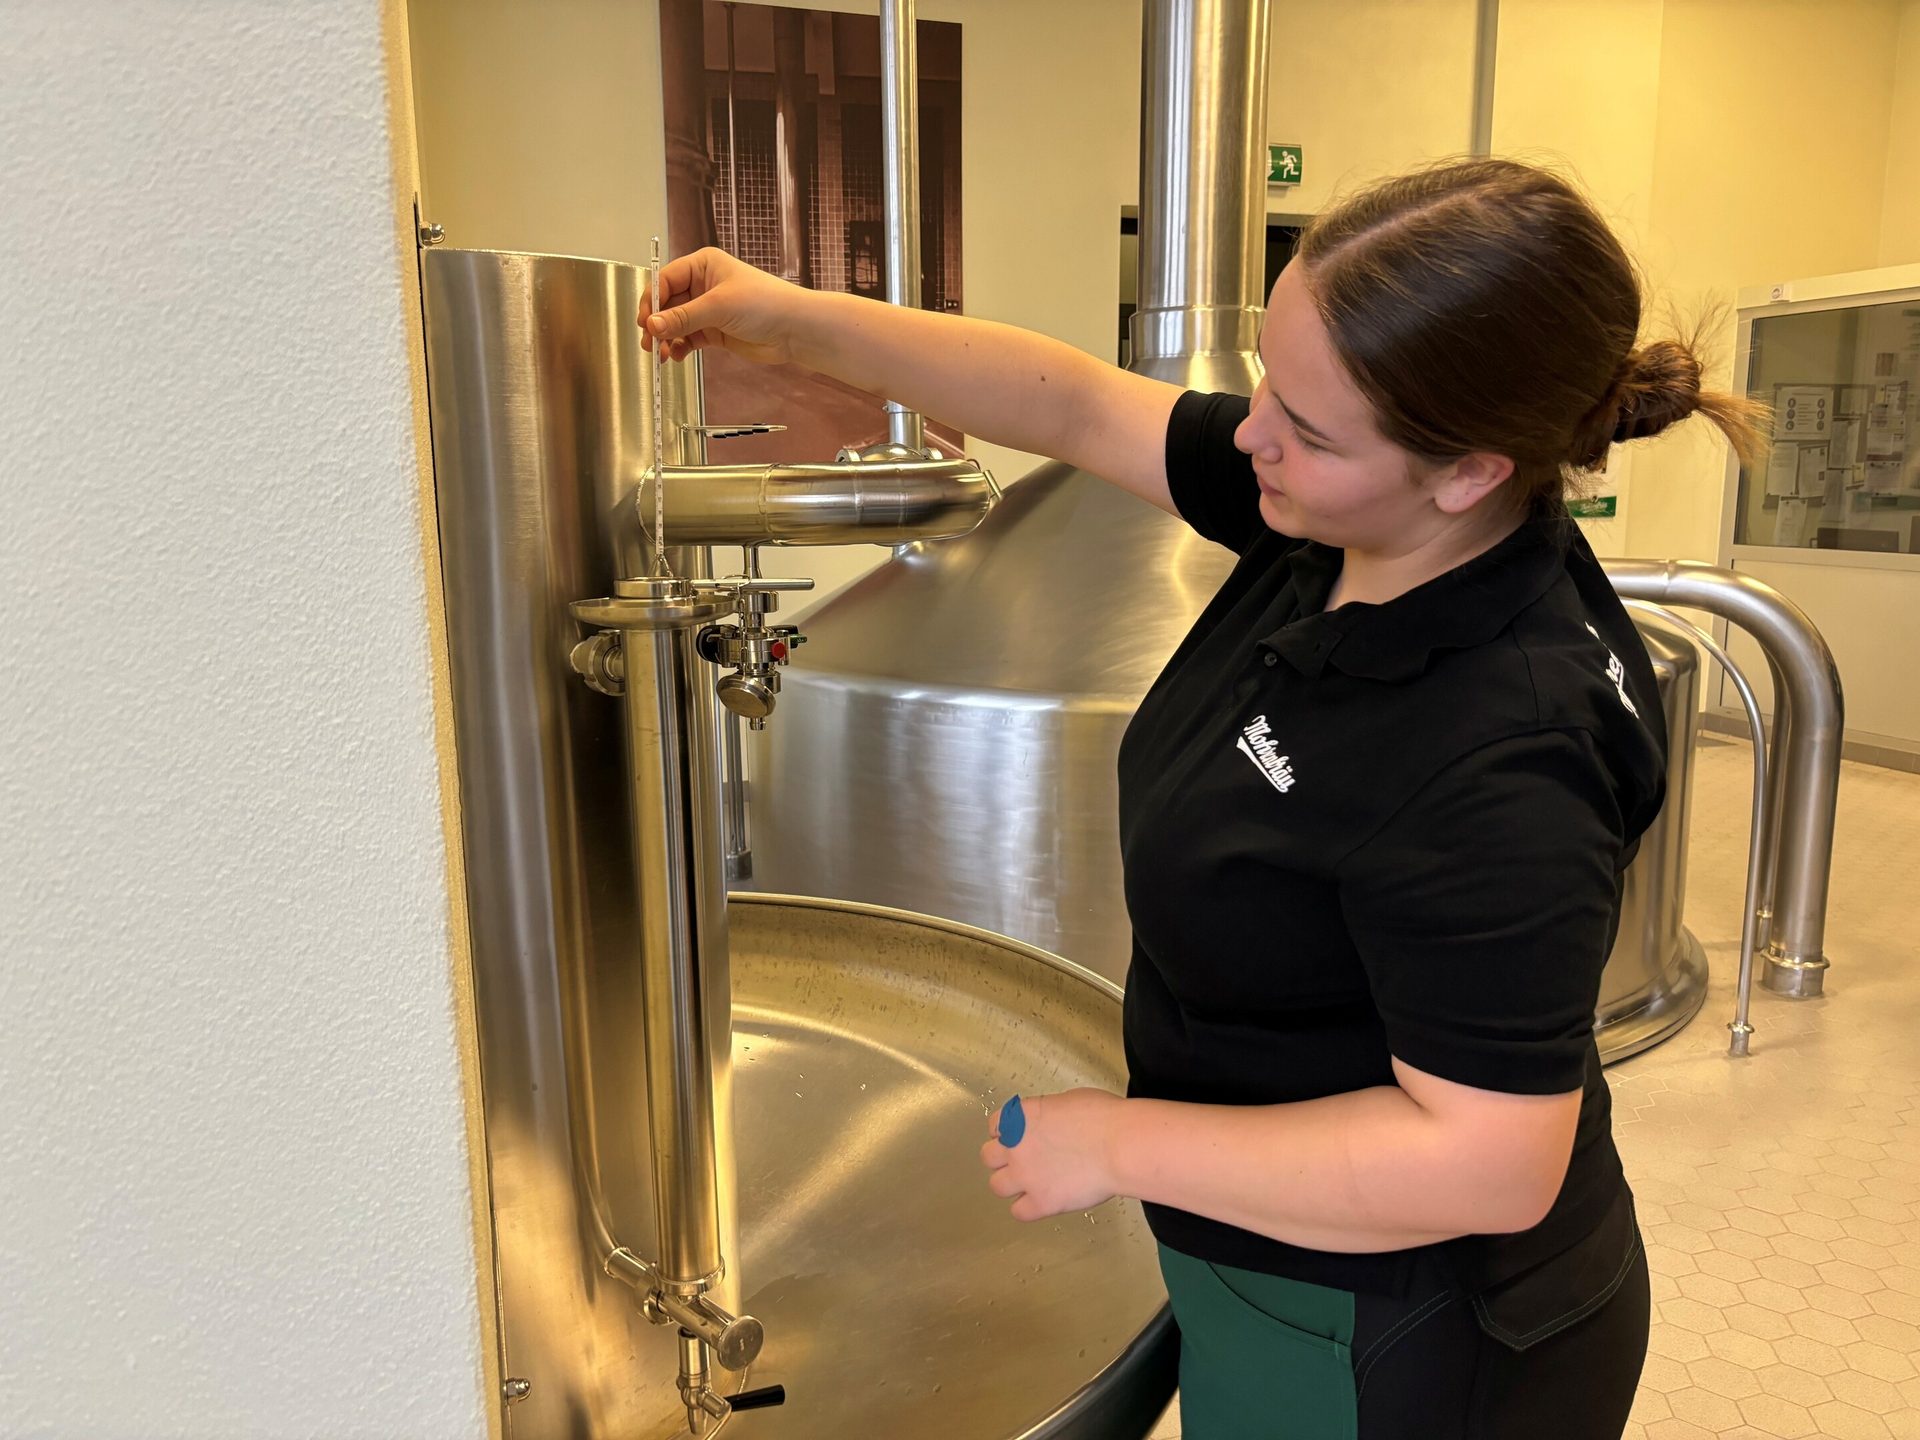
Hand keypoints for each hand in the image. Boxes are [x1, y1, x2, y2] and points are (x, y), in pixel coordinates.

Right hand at [636, 247, 801, 366]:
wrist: (795, 329)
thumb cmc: (765, 303)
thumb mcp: (718, 307)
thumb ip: (682, 317)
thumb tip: (651, 325)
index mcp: (703, 265)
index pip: (665, 280)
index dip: (652, 301)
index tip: (645, 322)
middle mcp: (703, 285)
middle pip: (667, 304)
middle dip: (656, 323)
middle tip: (649, 342)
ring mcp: (708, 309)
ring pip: (676, 324)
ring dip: (666, 338)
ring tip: (661, 354)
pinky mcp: (715, 331)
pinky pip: (688, 339)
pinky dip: (680, 348)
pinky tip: (676, 356)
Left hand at [979, 1089, 1126, 1221]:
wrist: (1120, 1146)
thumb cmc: (1103, 1117)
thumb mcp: (1068, 1101)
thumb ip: (1048, 1115)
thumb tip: (1051, 1126)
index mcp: (1020, 1117)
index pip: (995, 1126)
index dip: (1007, 1133)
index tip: (1019, 1137)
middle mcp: (1014, 1146)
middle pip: (988, 1157)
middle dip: (1004, 1159)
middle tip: (1025, 1161)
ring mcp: (1025, 1177)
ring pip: (997, 1186)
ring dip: (1012, 1185)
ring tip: (1033, 1184)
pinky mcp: (1041, 1202)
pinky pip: (1019, 1212)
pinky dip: (1029, 1209)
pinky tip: (1044, 1202)